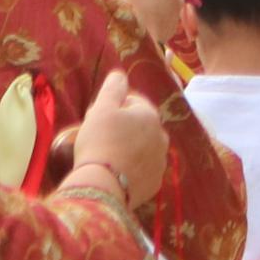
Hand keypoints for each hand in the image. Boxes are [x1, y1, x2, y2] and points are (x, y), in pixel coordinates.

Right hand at [74, 70, 168, 203]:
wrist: (102, 184)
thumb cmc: (100, 141)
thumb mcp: (102, 109)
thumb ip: (113, 88)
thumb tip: (120, 74)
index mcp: (150, 116)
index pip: (133, 103)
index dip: (113, 108)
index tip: (97, 118)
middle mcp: (162, 137)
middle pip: (140, 126)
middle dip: (123, 128)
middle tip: (100, 137)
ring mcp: (161, 162)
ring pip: (143, 148)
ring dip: (129, 148)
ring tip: (107, 157)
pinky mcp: (155, 183)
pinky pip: (142, 170)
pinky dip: (132, 169)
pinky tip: (115, 173)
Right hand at [112, 0, 188, 49]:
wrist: (145, 49)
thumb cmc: (137, 16)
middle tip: (121, 7)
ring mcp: (174, 14)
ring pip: (149, 3)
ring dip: (136, 7)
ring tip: (127, 18)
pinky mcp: (169, 28)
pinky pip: (152, 16)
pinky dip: (143, 18)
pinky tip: (136, 26)